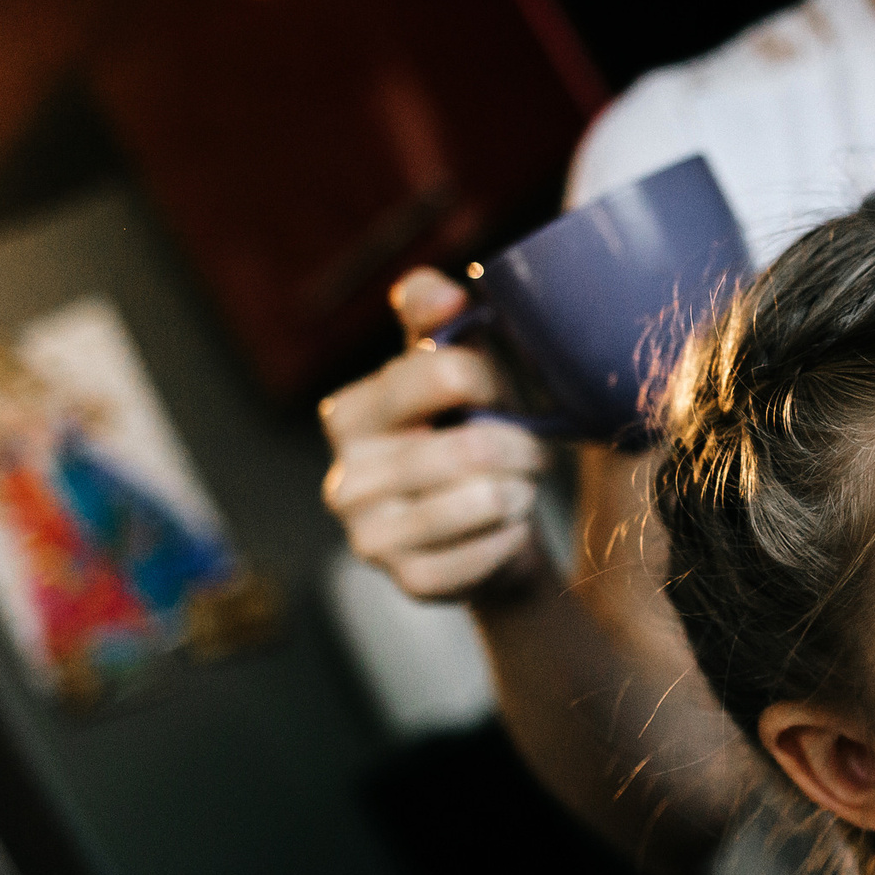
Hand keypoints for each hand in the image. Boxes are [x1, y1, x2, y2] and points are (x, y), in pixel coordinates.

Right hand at [319, 268, 550, 601]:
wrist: (489, 527)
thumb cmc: (469, 432)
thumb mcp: (455, 369)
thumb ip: (437, 320)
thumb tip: (440, 292)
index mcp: (349, 414)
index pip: (445, 372)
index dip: (491, 380)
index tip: (496, 394)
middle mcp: (344, 478)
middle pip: (472, 445)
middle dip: (521, 447)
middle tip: (530, 453)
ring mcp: (369, 537)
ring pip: (484, 499)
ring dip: (521, 491)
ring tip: (517, 488)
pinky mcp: (408, 581)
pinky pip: (488, 552)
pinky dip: (514, 538)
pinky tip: (504, 530)